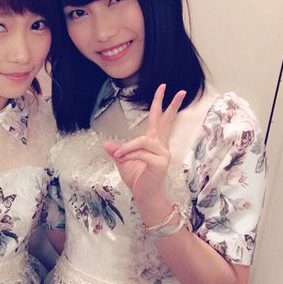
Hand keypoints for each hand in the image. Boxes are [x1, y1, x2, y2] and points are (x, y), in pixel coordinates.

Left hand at [104, 84, 185, 204]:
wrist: (143, 195)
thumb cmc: (136, 179)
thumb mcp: (123, 162)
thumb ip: (117, 151)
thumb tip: (107, 144)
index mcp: (154, 142)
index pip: (159, 119)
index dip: (161, 103)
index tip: (164, 88)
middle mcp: (161, 146)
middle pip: (166, 121)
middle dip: (171, 104)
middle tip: (175, 89)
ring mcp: (163, 154)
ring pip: (143, 141)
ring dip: (128, 147)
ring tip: (118, 155)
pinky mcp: (160, 163)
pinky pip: (141, 152)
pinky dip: (129, 154)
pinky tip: (123, 159)